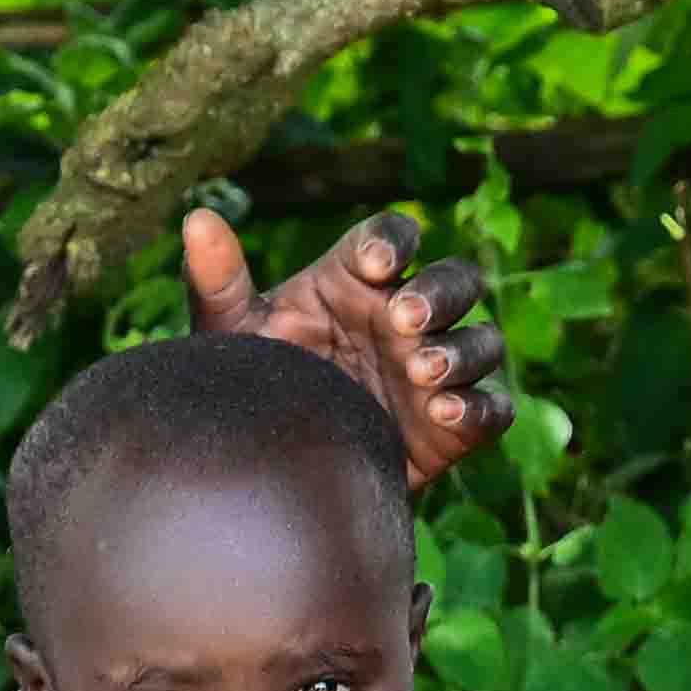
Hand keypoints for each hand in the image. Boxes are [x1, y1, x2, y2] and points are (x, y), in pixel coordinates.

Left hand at [189, 206, 508, 488]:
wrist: (276, 471)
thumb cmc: (260, 383)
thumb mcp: (233, 334)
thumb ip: (217, 281)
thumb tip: (197, 219)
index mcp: (358, 281)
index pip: (393, 238)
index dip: (395, 240)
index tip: (376, 263)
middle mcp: (405, 317)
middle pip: (456, 280)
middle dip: (441, 292)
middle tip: (403, 318)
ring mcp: (436, 369)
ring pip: (483, 340)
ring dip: (462, 350)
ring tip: (422, 372)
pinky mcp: (456, 424)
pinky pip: (493, 407)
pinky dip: (479, 407)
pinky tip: (444, 415)